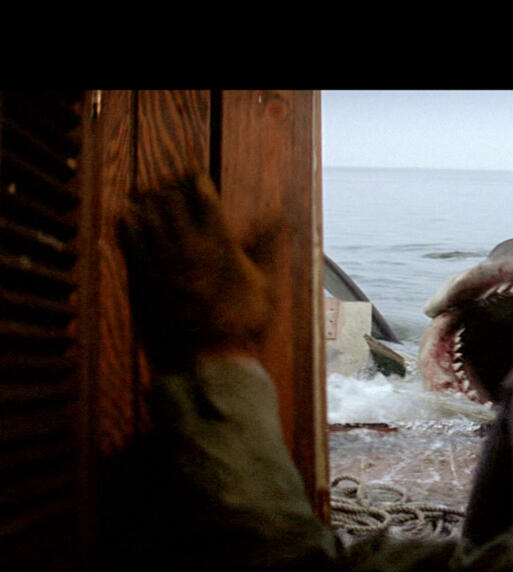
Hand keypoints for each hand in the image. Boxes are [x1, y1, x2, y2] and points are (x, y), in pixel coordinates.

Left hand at [118, 174, 281, 367]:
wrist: (212, 352)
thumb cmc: (244, 318)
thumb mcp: (264, 279)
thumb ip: (267, 243)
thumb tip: (283, 217)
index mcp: (219, 240)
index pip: (203, 194)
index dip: (197, 180)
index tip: (196, 177)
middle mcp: (189, 243)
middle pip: (171, 197)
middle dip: (171, 187)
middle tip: (172, 185)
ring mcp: (163, 258)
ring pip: (149, 213)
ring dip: (149, 201)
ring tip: (150, 196)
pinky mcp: (144, 273)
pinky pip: (129, 238)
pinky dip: (128, 222)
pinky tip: (128, 215)